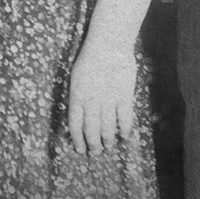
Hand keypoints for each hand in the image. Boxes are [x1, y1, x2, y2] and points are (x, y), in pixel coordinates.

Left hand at [68, 40, 137, 155]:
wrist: (108, 45)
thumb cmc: (89, 59)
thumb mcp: (76, 77)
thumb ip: (78, 97)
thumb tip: (80, 116)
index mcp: (77, 95)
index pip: (74, 124)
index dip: (77, 139)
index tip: (79, 149)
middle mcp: (91, 101)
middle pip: (91, 129)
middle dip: (92, 144)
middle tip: (95, 153)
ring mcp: (108, 99)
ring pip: (108, 127)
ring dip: (107, 140)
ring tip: (108, 147)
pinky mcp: (124, 96)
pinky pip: (125, 118)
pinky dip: (125, 130)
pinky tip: (125, 136)